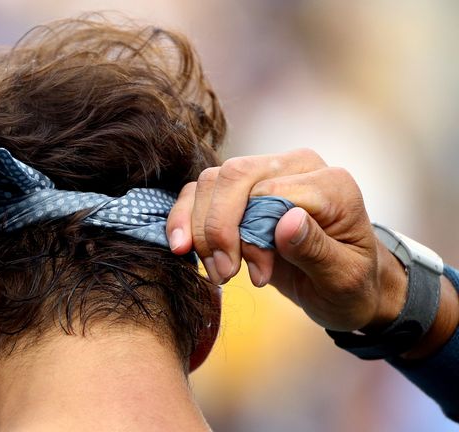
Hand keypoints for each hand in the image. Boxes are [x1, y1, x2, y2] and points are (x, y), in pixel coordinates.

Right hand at [166, 149, 406, 332]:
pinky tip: (185, 249)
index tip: (258, 277)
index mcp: (331, 184)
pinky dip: (185, 219)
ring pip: (211, 182)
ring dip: (201, 230)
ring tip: (219, 273)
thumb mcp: (345, 278)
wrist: (346, 286)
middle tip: (224, 274)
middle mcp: (297, 167)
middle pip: (234, 176)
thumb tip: (287, 221)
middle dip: (218, 228)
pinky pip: (201, 192)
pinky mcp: (242, 190)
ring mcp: (267, 173)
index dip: (251, 234)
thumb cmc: (353, 284)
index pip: (269, 192)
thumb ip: (317, 249)